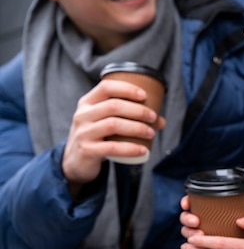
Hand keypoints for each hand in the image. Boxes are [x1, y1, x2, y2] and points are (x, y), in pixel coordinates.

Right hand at [62, 79, 164, 194]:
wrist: (76, 161)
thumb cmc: (97, 137)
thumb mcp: (106, 123)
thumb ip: (130, 118)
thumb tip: (161, 121)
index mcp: (87, 103)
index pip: (106, 87)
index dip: (126, 89)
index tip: (144, 95)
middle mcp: (82, 115)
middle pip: (113, 106)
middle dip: (137, 110)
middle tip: (153, 117)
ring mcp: (83, 133)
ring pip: (113, 124)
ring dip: (137, 127)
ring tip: (151, 132)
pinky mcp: (87, 150)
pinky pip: (112, 148)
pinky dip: (131, 148)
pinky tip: (144, 150)